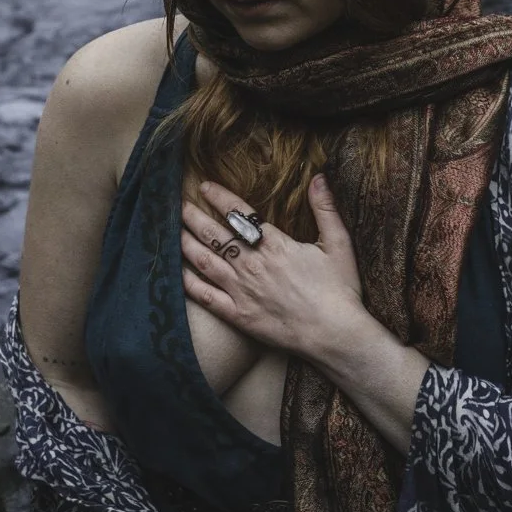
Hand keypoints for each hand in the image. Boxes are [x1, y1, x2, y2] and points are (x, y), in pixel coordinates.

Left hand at [180, 175, 369, 359]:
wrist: (335, 335)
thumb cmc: (339, 291)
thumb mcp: (339, 244)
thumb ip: (325, 208)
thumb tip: (318, 176)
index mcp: (275, 245)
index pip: (240, 214)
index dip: (220, 198)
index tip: (205, 187)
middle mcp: (253, 265)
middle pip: (215, 235)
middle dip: (194, 217)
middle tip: (177, 204)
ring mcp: (242, 291)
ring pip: (205, 261)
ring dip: (186, 243)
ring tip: (171, 231)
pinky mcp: (238, 316)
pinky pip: (206, 297)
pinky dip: (188, 283)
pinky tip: (176, 273)